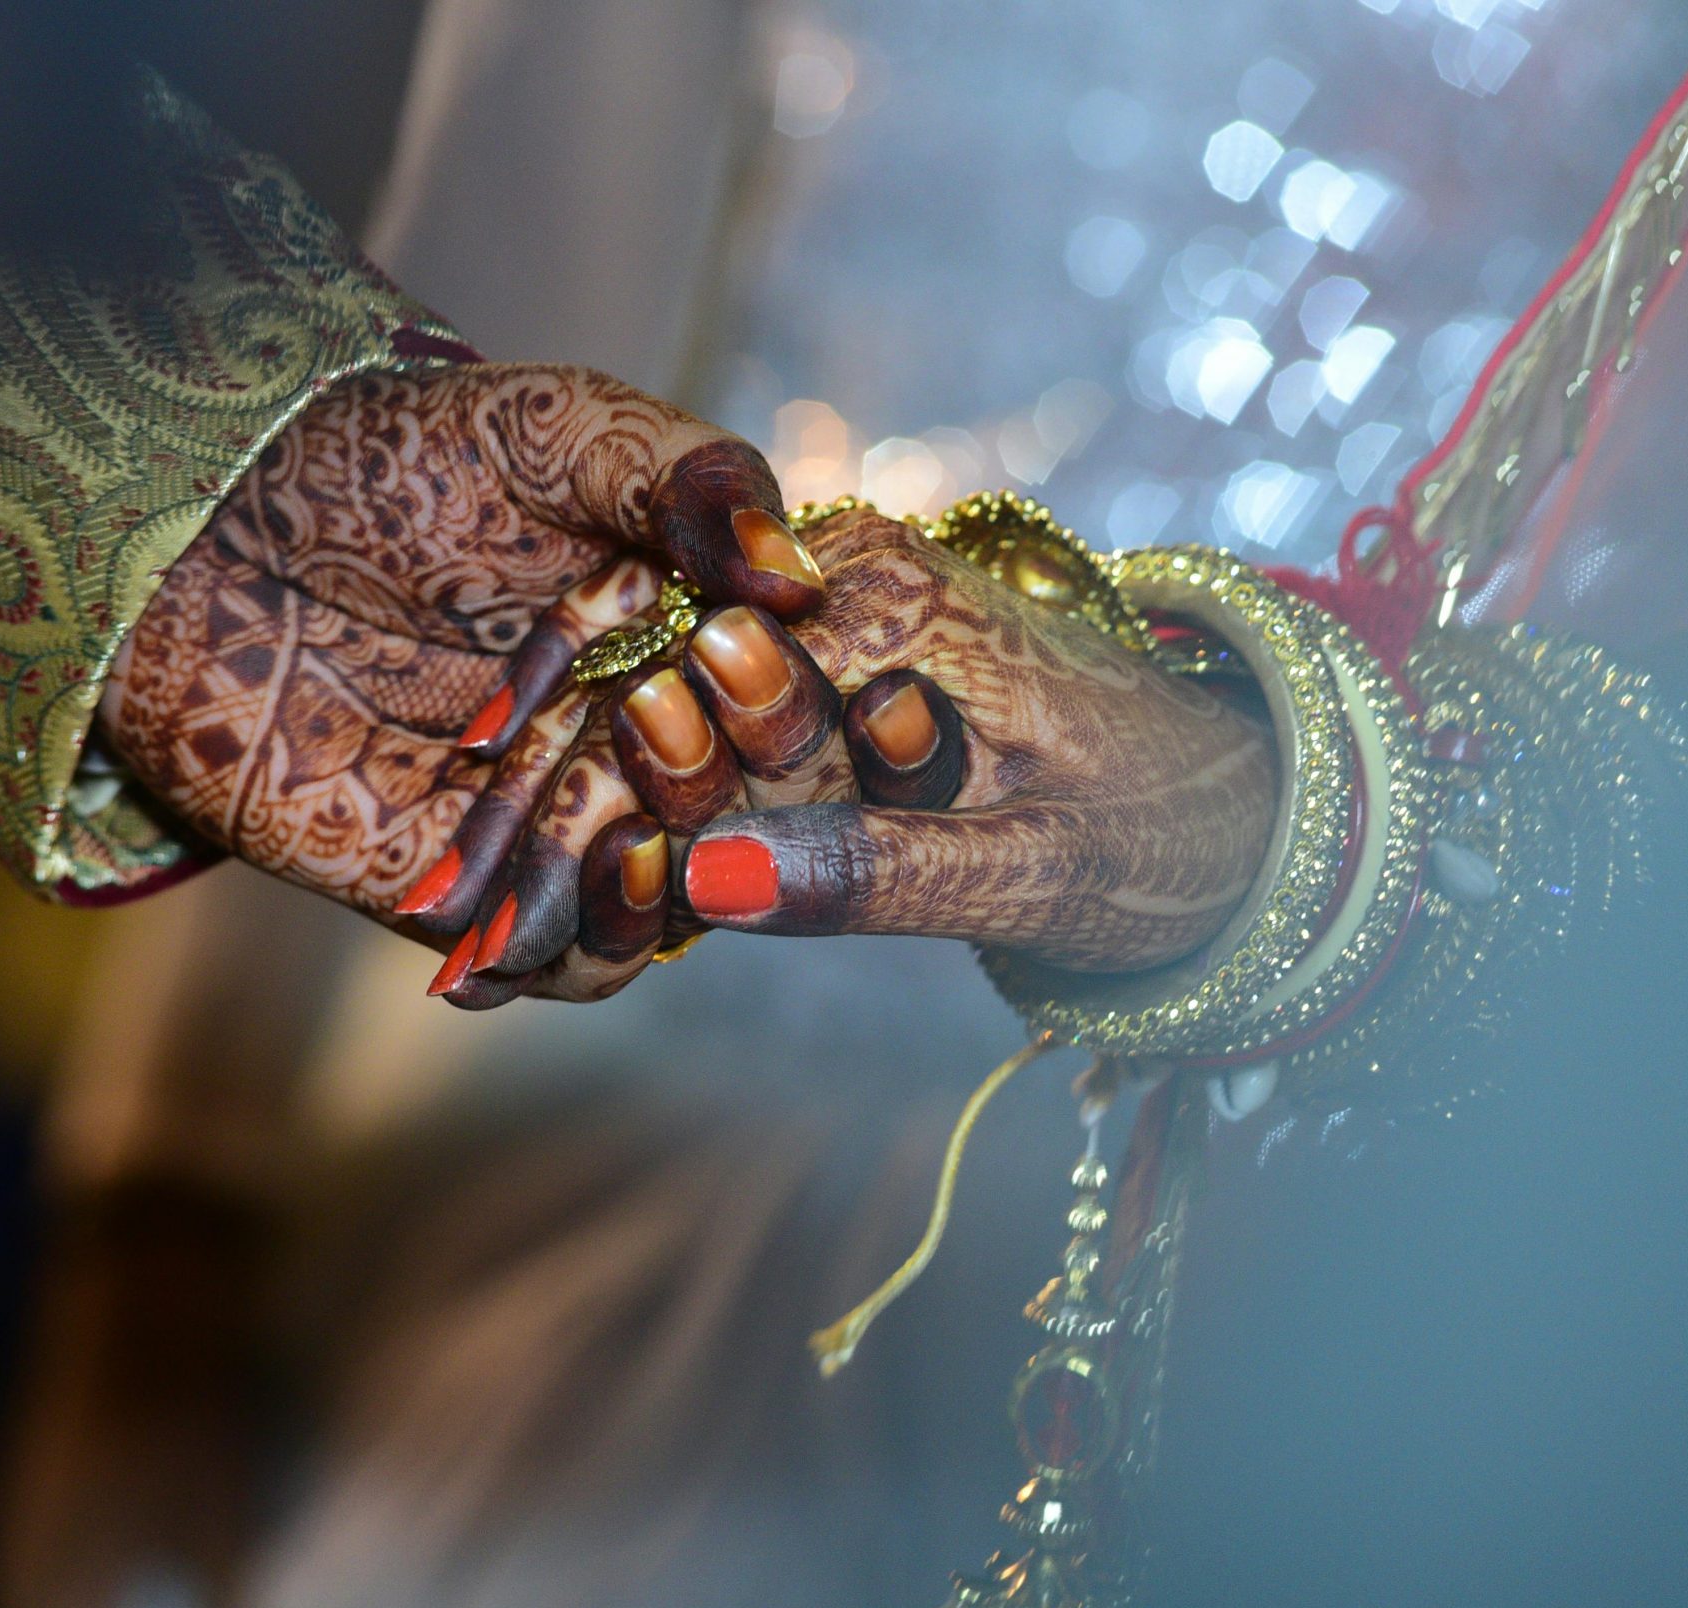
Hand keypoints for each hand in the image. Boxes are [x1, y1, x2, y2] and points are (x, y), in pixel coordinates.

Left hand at [97, 362, 825, 913]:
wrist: (208, 527)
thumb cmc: (389, 460)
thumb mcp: (555, 426)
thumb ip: (686, 476)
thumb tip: (798, 576)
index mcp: (692, 640)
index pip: (798, 700)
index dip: (806, 692)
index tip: (752, 642)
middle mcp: (643, 745)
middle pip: (751, 810)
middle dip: (734, 769)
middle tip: (667, 695)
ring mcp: (563, 828)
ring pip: (673, 899)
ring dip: (671, 866)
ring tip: (635, 808)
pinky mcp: (475, 899)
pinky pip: (568, 964)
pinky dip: (595, 940)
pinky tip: (587, 884)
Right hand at [424, 508, 1278, 1004]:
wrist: (1237, 800)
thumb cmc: (1161, 830)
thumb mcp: (1033, 868)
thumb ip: (870, 873)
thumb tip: (699, 885)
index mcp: (891, 602)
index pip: (690, 699)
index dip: (583, 817)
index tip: (493, 926)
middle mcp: (841, 582)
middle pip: (645, 693)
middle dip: (538, 819)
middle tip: (451, 945)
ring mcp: (827, 614)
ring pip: (654, 707)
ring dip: (565, 819)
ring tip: (472, 938)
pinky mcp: (826, 661)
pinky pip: (703, 730)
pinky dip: (633, 813)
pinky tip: (559, 893)